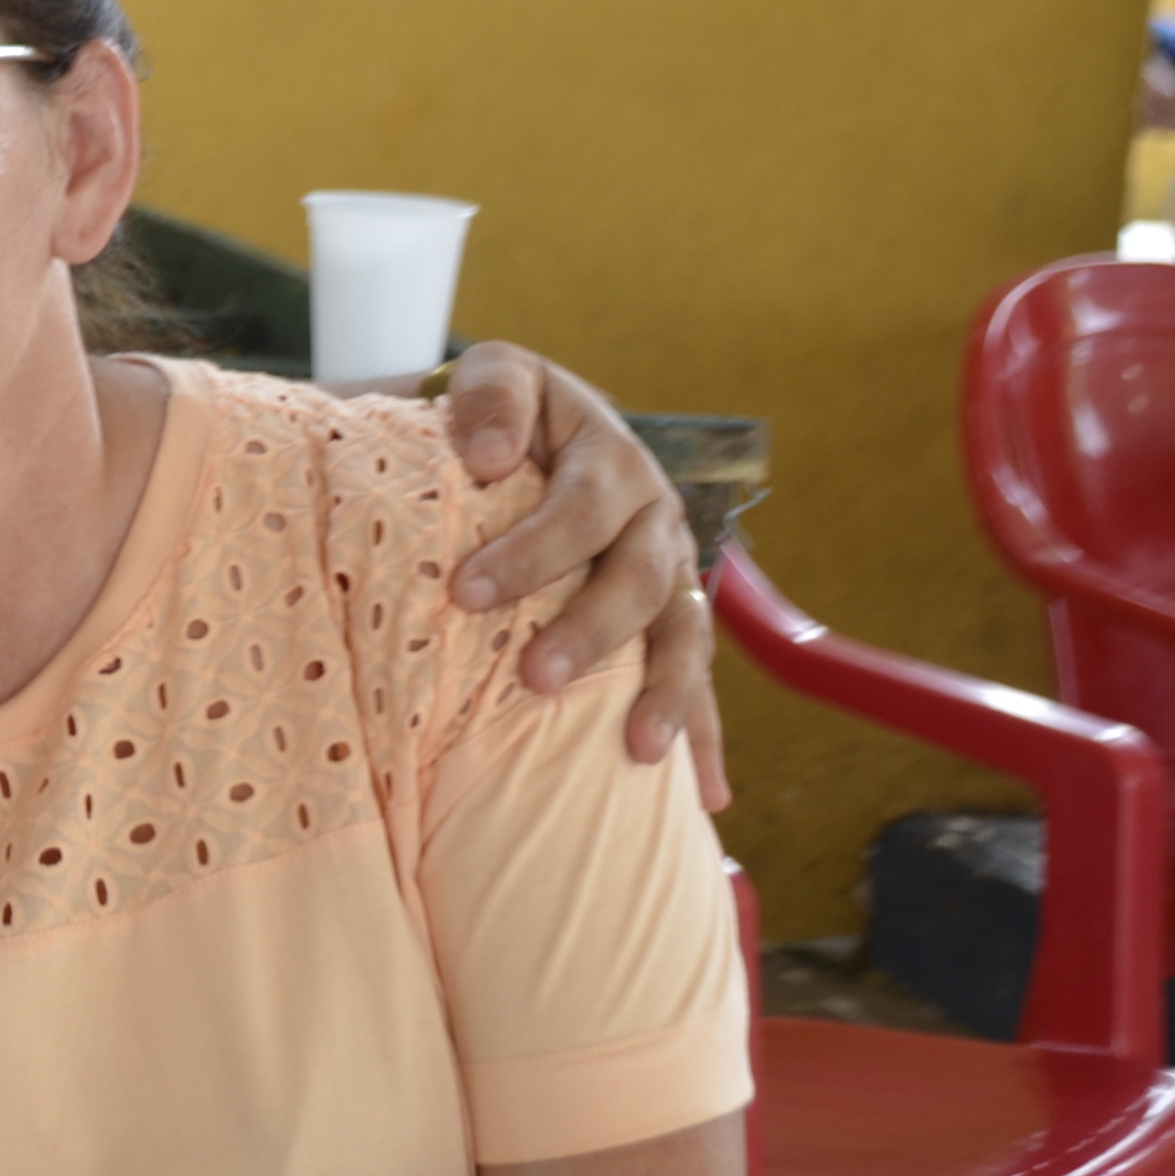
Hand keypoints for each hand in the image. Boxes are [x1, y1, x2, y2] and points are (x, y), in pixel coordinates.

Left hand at [432, 343, 727, 809]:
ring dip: (665, 695)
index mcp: (610, 461)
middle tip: (535, 677)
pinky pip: (695, 681)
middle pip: (641, 579)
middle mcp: (653, 518)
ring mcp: (669, 572)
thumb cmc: (500, 415)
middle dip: (592, 631)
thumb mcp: (495, 377)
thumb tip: (489, 458)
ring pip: (682, 637)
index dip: (532, 550)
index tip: (466, 592)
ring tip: (637, 751)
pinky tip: (707, 798)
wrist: (532, 432)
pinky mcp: (668, 621)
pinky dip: (703, 738)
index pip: (581, 508)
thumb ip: (490, 398)